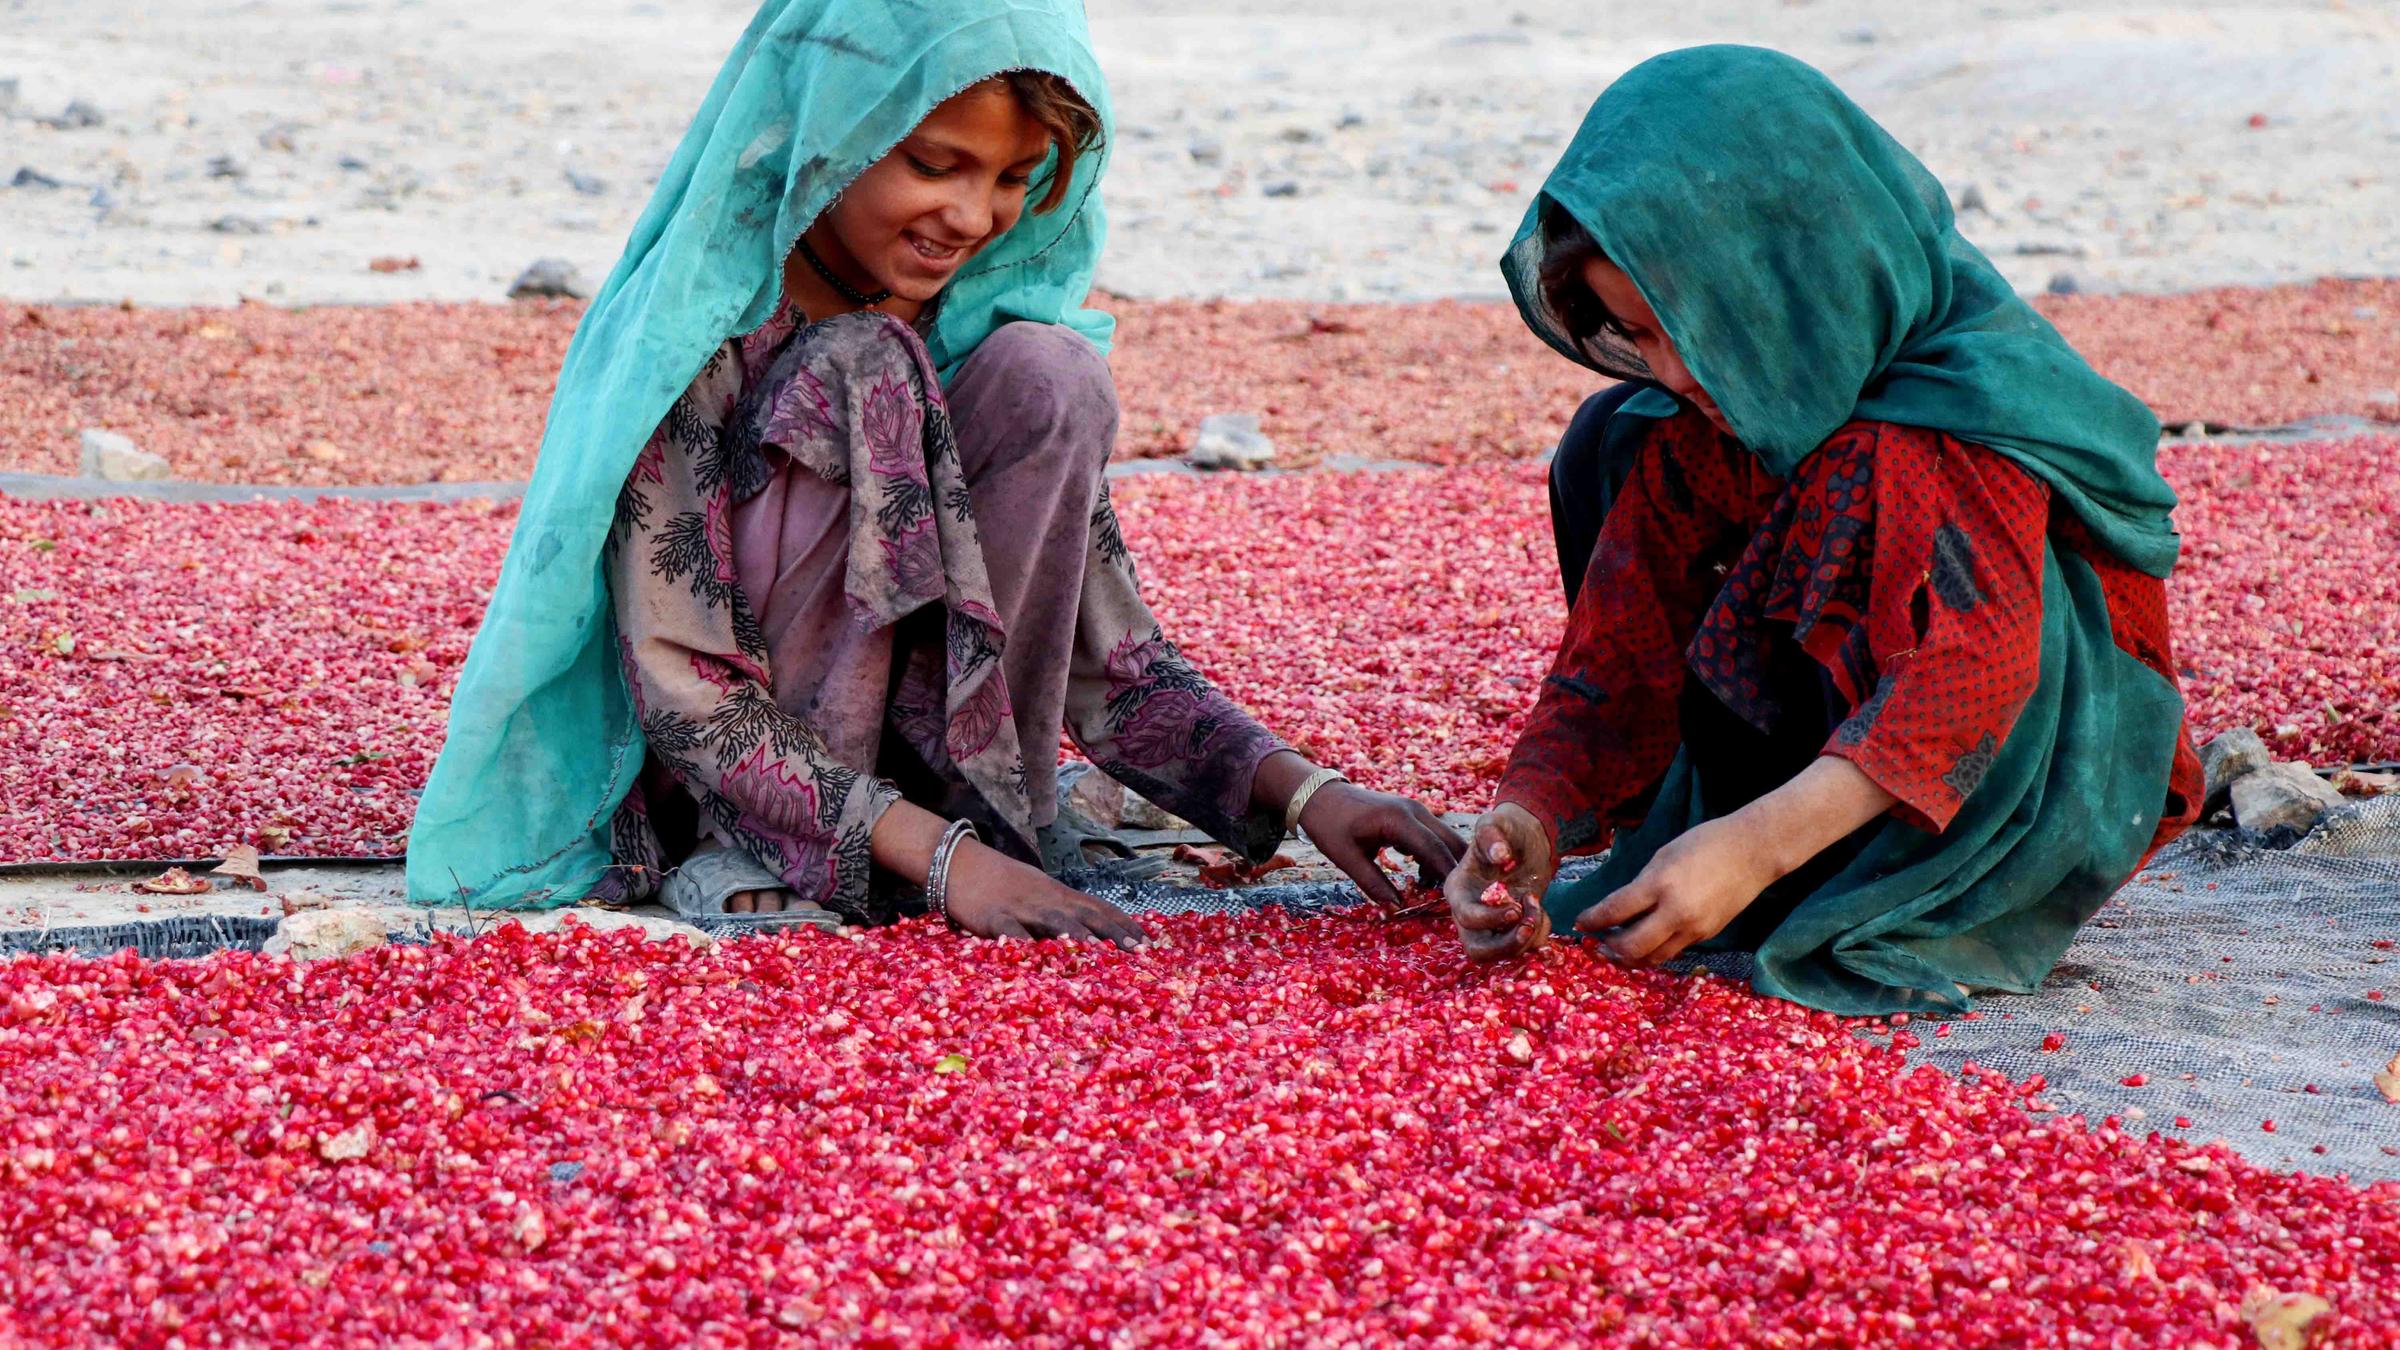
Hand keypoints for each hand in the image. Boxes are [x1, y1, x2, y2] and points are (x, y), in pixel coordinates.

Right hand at [939, 839, 1150, 949]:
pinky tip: (1036, 958)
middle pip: (1086, 915)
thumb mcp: (1036, 892)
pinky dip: (1024, 944)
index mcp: (1058, 893)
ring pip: (1055, 921)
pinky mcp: (994, 917)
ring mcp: (1021, 907)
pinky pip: (1011, 932)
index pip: (1099, 908)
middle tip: (1139, 952)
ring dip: (1079, 937)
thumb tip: (1088, 933)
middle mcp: (1046, 899)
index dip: (1125, 924)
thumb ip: (1059, 911)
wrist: (959, 862)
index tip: (1149, 941)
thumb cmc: (1000, 882)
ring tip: (1101, 954)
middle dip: (1114, 933)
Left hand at [1297, 781, 1465, 908]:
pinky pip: (1436, 837)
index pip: (1434, 850)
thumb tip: (1397, 908)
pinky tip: (1422, 877)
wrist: (1321, 796)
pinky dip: (1437, 857)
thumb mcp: (1346, 858)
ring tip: (1433, 892)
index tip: (1455, 901)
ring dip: (1447, 864)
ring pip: (1446, 839)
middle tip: (1452, 901)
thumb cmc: (1329, 825)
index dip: (1448, 876)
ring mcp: (1417, 811)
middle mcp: (1415, 811)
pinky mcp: (1414, 815)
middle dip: (1456, 871)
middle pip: (1450, 842)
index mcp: (1398, 819)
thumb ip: (1372, 883)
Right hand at [1444, 802, 1556, 962]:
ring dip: (1524, 941)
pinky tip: (1542, 913)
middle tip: (1529, 925)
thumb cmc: (1507, 831)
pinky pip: (1520, 951)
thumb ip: (1492, 835)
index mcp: (1458, 888)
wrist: (1526, 841)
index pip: (1466, 916)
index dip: (1491, 918)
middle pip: (1476, 949)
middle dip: (1506, 943)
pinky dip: (1537, 938)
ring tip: (1538, 912)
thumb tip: (1499, 856)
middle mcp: (1467, 912)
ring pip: (1497, 955)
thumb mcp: (1496, 823)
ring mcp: (1487, 926)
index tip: (1515, 907)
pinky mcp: (1507, 932)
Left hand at [1573, 814, 1776, 965]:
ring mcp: (1693, 928)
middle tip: (1599, 939)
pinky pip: (1673, 950)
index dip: (1592, 920)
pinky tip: (1647, 938)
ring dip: (1632, 955)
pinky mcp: (1706, 936)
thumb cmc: (1704, 843)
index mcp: (1659, 885)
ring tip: (1620, 943)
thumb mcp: (1663, 856)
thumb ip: (1642, 885)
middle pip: (1631, 947)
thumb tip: (1620, 908)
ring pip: (1653, 957)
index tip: (1579, 923)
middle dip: (1609, 947)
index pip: (1615, 912)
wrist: (1752, 852)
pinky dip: (1655, 948)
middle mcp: (1675, 913)